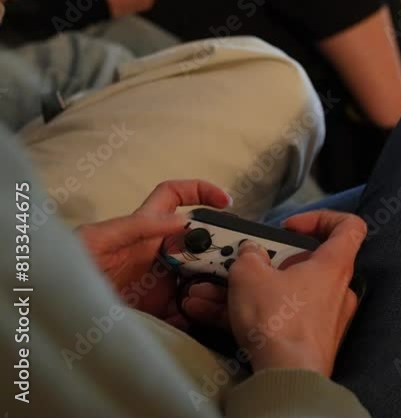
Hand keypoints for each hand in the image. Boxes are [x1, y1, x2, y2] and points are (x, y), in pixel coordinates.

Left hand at [77, 180, 230, 324]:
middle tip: (235, 261)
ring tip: (219, 294)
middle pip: (200, 242)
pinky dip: (196, 316)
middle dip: (220, 247)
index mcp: (143, 228)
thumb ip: (136, 227)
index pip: (175, 197)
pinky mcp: (157, 310)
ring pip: (200, 276)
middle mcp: (158, 252)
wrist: (55, 312)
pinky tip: (198, 318)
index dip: (200, 191)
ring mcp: (160, 282)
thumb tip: (182, 221)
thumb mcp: (96, 240)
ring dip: (213, 283)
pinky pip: (186, 311)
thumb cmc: (66, 268)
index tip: (225, 202)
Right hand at [184, 211, 365, 375]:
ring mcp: (323, 318)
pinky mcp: (308, 341)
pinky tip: (209, 314)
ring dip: (244, 291)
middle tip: (237, 265)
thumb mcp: (250, 274)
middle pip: (303, 264)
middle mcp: (335, 290)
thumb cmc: (280, 322)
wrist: (286, 376)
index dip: (322, 219)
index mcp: (333, 265)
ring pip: (282, 294)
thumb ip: (248, 255)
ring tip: (206, 292)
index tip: (292, 226)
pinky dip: (247, 314)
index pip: (349, 227)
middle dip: (263, 264)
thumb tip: (250, 253)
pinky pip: (276, 318)